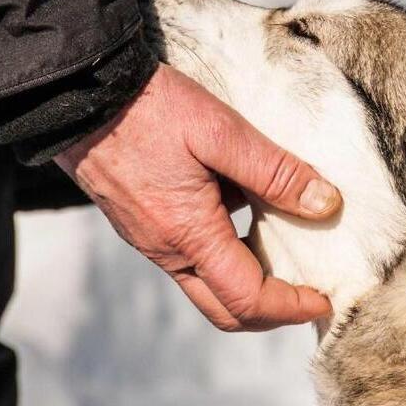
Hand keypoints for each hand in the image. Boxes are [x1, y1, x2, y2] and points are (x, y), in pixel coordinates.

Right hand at [55, 64, 340, 330]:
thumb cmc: (150, 109)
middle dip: (271, 311)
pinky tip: (248, 215)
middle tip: (309, 293)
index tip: (325, 299)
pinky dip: (227, 255)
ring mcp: (150, 239)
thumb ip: (276, 172)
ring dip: (250, 283)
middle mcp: (166, 249)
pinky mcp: (143, 223)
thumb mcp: (221, 132)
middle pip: (224, 309)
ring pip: (206, 285)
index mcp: (189, 234)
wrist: (79, 94)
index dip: (291, 307)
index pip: (248, 299)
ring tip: (288, 254)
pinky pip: (191, 258)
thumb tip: (325, 205)